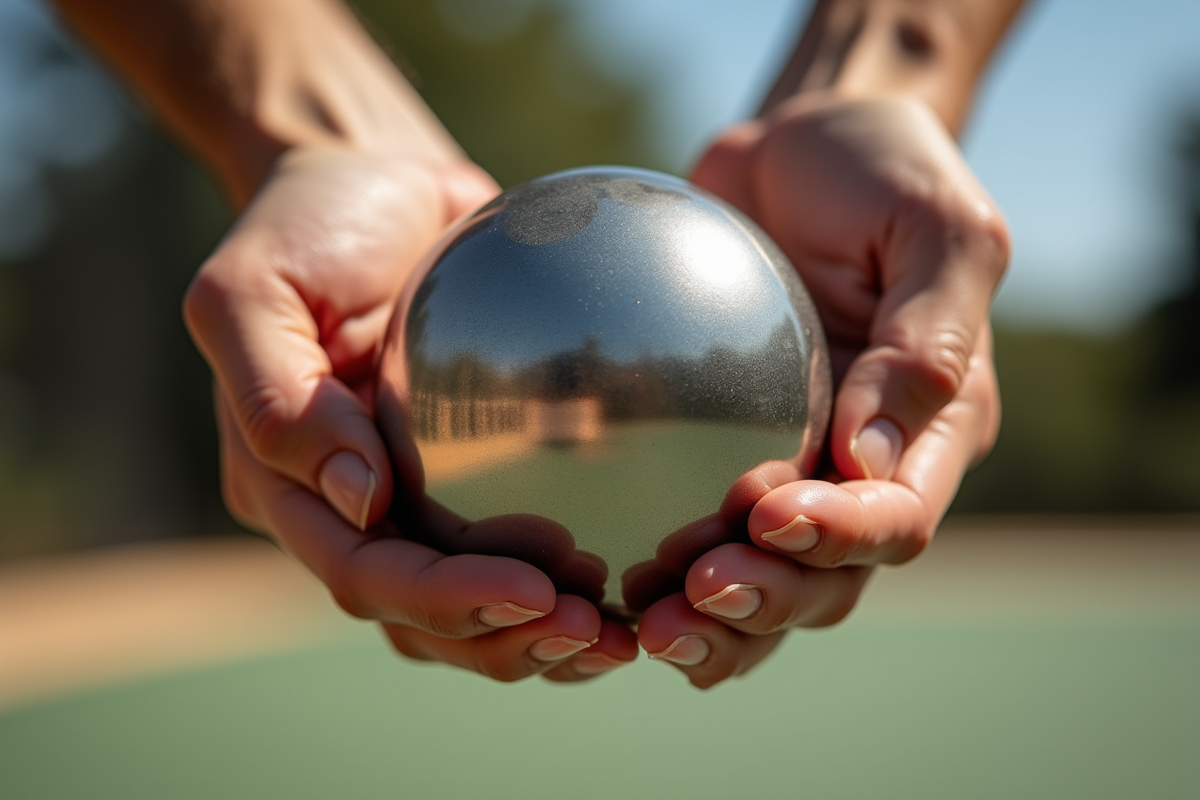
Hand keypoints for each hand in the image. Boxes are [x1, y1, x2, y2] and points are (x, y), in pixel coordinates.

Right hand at [185, 147, 636, 680]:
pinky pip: (514, 536)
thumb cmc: (304, 227)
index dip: (445, 599)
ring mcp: (409, 493)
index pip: (365, 571)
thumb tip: (364, 502)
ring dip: (541, 632)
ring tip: (621, 634)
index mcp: (285, 485)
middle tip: (596, 634)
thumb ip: (282, 401)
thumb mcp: (253, 292)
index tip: (536, 592)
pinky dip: (567, 570)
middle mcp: (346, 508)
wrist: (370, 179)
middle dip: (504, 636)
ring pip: (470, 602)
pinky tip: (634, 573)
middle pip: (421, 612)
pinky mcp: (467, 467)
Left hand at [638, 95, 1007, 687]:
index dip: (840, 538)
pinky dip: (657, 567)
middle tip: (689, 598)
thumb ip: (924, 339)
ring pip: (760, 575)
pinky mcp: (717, 447)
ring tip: (643, 625)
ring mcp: (791, 462)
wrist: (803, 146)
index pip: (896, 516)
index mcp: (932, 429)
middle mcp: (864, 465)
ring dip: (710, 616)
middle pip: (827, 576)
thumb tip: (866, 455)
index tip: (767, 516)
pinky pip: (692, 524)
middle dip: (765, 599)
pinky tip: (603, 580)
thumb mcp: (935, 227)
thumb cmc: (884, 170)